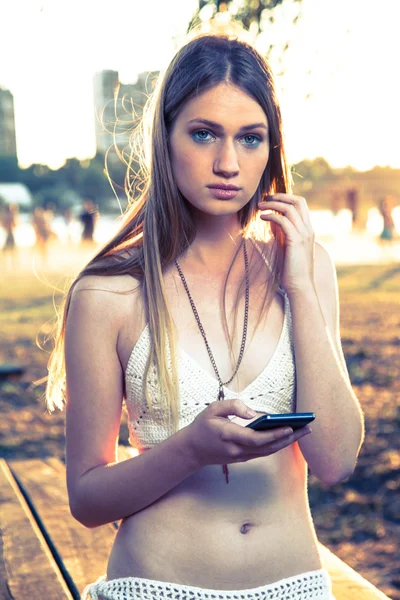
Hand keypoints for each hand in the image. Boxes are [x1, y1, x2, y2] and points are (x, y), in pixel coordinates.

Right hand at [184, 399, 311, 467]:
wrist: (192, 449)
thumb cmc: (203, 425)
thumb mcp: (212, 408)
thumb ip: (233, 406)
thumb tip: (253, 413)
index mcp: (228, 435)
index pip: (255, 438)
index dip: (274, 434)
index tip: (290, 427)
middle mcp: (237, 449)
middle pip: (268, 447)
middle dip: (289, 438)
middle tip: (308, 428)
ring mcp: (241, 456)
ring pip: (268, 451)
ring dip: (287, 443)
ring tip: (304, 431)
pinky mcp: (243, 457)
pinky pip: (264, 452)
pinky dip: (278, 444)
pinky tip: (289, 436)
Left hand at [258, 194, 314, 295]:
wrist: (300, 286)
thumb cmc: (292, 269)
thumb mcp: (286, 247)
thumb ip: (281, 233)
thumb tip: (271, 220)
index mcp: (307, 230)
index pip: (301, 205)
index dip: (286, 198)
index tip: (271, 200)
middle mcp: (308, 229)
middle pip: (298, 201)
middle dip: (280, 196)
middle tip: (265, 198)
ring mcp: (304, 234)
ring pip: (290, 208)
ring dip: (273, 204)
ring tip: (260, 207)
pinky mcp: (296, 241)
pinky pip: (283, 221)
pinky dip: (272, 216)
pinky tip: (262, 218)